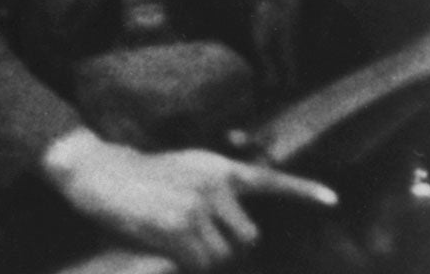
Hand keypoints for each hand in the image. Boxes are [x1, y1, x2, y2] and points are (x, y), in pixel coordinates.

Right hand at [40, 128, 336, 270]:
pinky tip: (162, 243)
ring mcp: (198, 205)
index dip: (302, 192)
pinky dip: (184, 262)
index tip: (333, 201)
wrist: (95, 170)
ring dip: (202, 255)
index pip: (267, 180)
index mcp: (216, 167)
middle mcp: (214, 184)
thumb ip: (212, 193)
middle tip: (193, 235)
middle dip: (225, 245)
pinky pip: (199, 263)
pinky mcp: (180, 227)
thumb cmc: (136, 177)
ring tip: (172, 236)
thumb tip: (239, 235)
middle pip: (247, 238)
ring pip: (223, 255)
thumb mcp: (182, 172)